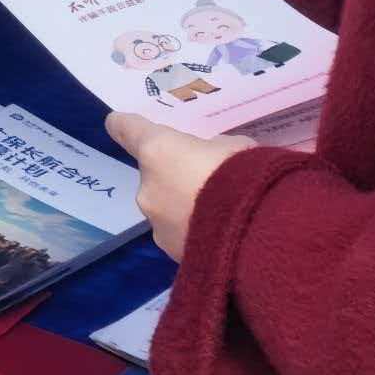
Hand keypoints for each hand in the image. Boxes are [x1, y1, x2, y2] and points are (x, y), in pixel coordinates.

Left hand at [105, 112, 246, 259]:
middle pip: (155, 175)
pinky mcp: (169, 252)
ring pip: (166, 207)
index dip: (125, 125)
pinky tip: (220, 235)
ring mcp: (155, 223)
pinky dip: (193, 232)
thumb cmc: (245, 177)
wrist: (255, 233)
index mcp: (158, 151)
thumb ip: (214, 150)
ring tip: (221, 213)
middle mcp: (147, 187)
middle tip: (211, 182)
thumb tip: (212, 160)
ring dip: (184, 208)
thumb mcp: (235, 148)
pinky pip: (178, 233)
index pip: (127, 129)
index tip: (119, 122)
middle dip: (177, 177)